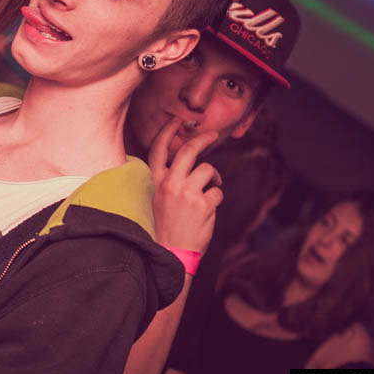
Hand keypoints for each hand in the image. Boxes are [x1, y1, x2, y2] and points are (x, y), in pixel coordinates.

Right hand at [148, 118, 223, 253]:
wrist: (171, 252)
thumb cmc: (167, 224)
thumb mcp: (160, 197)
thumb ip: (170, 178)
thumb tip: (189, 160)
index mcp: (155, 181)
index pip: (159, 148)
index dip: (168, 131)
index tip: (178, 121)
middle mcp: (169, 183)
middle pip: (189, 150)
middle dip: (203, 139)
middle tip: (213, 135)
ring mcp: (186, 193)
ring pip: (209, 170)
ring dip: (215, 178)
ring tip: (212, 187)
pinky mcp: (203, 204)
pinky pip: (218, 192)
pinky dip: (217, 199)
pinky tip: (208, 210)